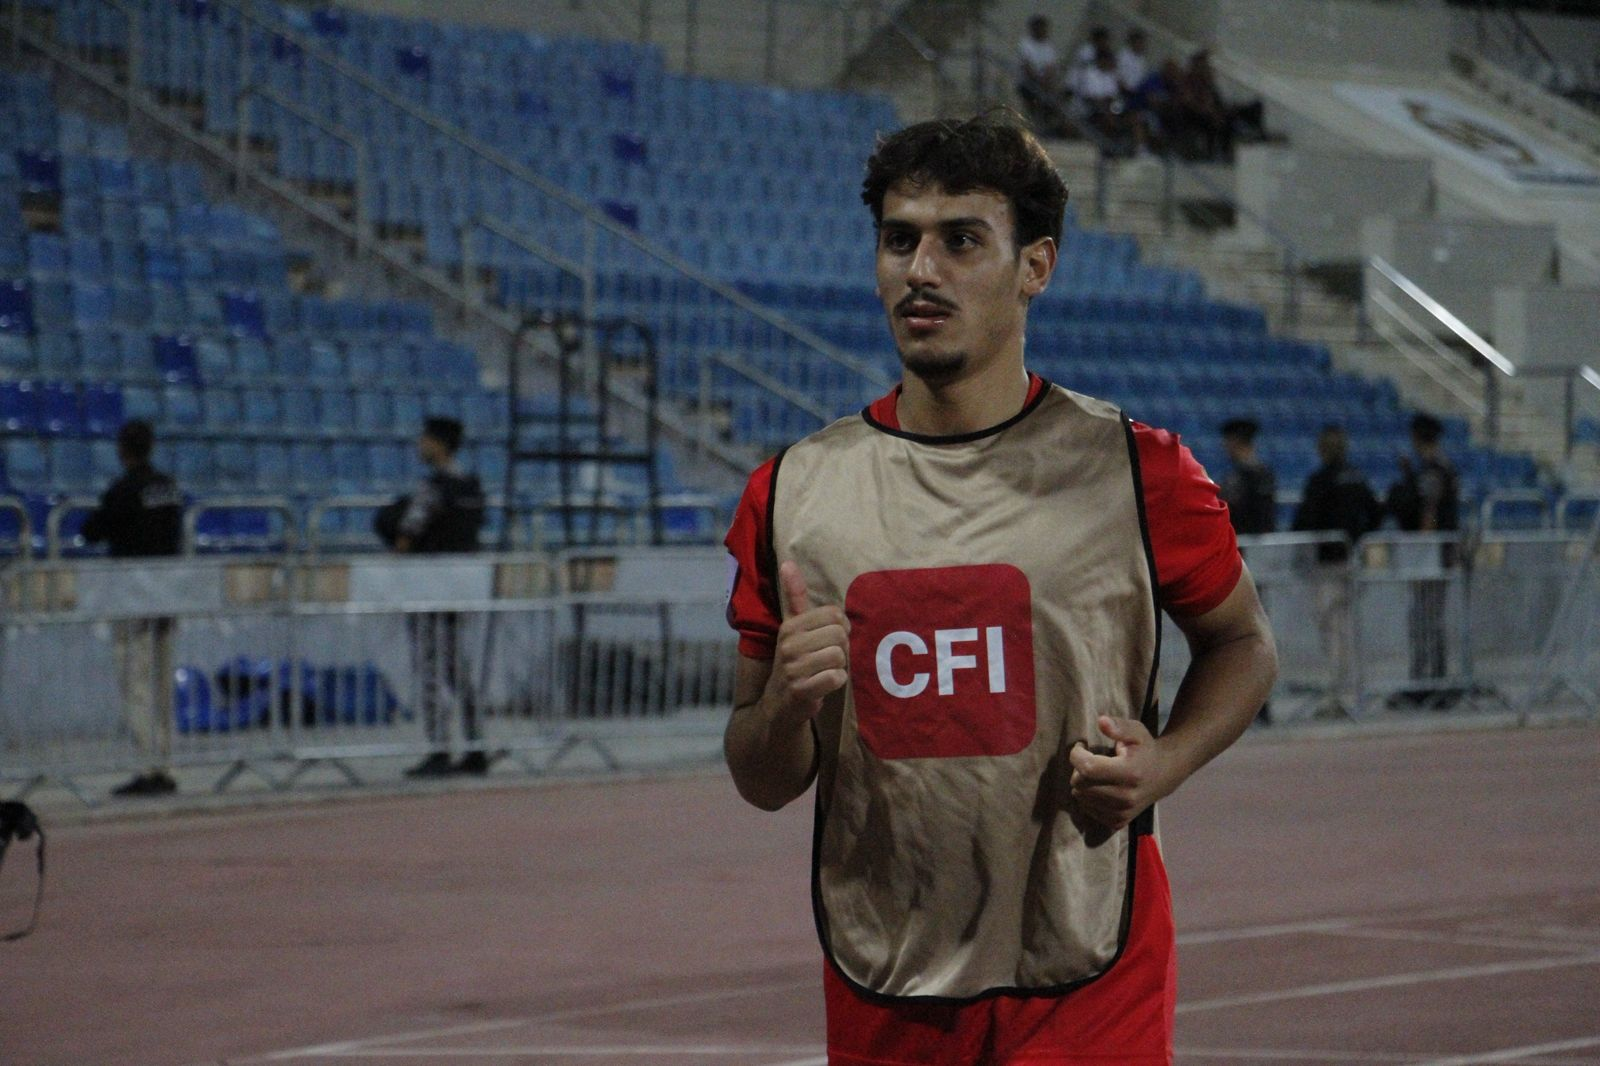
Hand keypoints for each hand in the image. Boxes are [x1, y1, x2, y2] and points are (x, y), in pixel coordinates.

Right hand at [766, 561, 849, 729]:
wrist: (778, 704)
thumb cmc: (794, 660)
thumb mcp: (792, 627)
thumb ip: (794, 596)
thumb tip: (787, 562)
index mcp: (789, 626)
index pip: (834, 614)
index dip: (841, 627)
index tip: (830, 638)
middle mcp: (788, 645)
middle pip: (840, 635)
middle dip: (841, 647)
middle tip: (827, 657)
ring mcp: (793, 668)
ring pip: (840, 656)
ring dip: (839, 666)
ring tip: (824, 670)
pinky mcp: (801, 690)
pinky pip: (837, 677)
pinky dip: (837, 681)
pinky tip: (824, 684)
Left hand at [1068, 715, 1177, 831]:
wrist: (1164, 775)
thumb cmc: (1145, 749)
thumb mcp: (1136, 732)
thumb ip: (1119, 727)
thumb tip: (1101, 721)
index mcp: (1130, 773)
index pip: (1087, 768)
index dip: (1077, 755)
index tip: (1081, 747)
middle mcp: (1126, 797)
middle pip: (1080, 784)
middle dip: (1078, 769)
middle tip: (1090, 760)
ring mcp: (1122, 813)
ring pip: (1081, 798)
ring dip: (1082, 784)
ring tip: (1096, 774)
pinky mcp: (1118, 822)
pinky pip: (1088, 810)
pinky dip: (1088, 798)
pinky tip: (1099, 787)